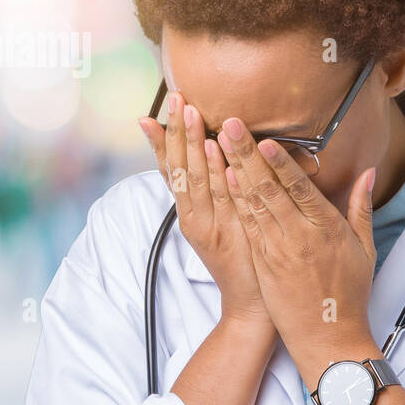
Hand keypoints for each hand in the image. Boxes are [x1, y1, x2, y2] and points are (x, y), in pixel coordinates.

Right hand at [138, 94, 274, 330]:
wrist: (251, 306)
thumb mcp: (219, 227)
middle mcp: (195, 218)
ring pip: (198, 180)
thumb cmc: (241, 263)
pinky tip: (217, 150)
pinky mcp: (232, 234)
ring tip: (191, 113)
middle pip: (180, 168)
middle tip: (176, 98)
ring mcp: (213, 226)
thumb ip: (213, 196)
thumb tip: (211, 159)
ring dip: (194, 144)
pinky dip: (218, 173)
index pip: (169, 171)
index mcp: (190, 215)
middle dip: (177, 132)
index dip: (160, 142)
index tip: (153, 113)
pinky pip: (224, 198)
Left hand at [216, 120, 379, 382]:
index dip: (280, 163)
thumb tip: (368, 173)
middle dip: (247, 154)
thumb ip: (361, 208)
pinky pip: (246, 225)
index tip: (265, 140)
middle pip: (269, 188)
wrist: (327, 337)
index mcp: (327, 229)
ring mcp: (277, 250)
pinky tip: (222, 179)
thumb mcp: (365, 249)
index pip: (300, 188)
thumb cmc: (349, 293)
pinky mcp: (263, 262)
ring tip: (217, 141)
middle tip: (229, 124)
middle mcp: (299, 236)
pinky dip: (234, 200)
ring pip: (252, 202)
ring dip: (233, 169)